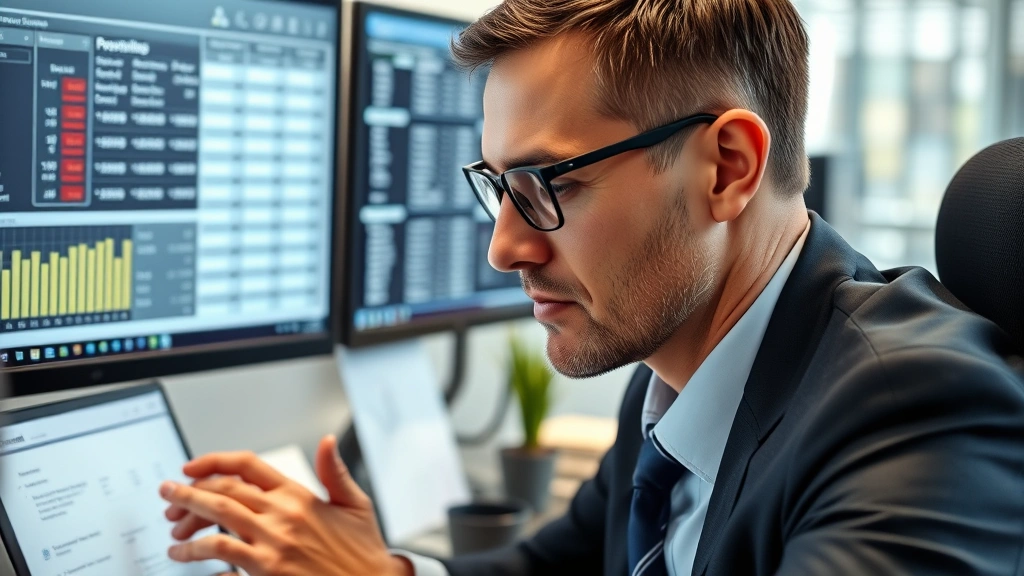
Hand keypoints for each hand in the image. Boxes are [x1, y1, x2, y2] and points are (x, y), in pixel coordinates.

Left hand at [160, 435, 412, 575]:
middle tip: (168, 494)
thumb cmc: (362, 553)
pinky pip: (221, 553)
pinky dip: (196, 552)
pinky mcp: (266, 570)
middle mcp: (283, 513)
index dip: (213, 462)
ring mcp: (273, 542)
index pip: (248, 465)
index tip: (191, 468)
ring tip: (171, 525)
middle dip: (189, 490)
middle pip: (224, 490)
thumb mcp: (356, 505)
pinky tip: (185, 555)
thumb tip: (327, 442)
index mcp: (300, 494)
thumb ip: (334, 472)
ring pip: (218, 517)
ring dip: (187, 517)